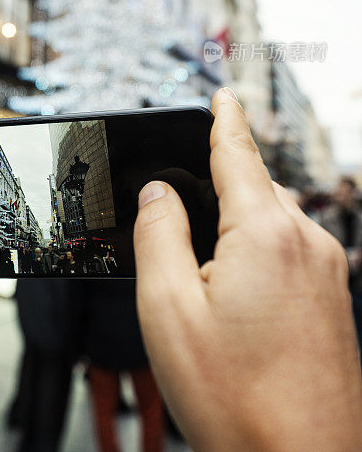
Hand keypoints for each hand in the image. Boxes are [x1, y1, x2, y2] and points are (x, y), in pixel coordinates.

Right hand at [134, 87, 361, 451]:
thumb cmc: (236, 398)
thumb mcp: (168, 309)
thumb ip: (158, 234)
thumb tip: (158, 192)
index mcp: (265, 233)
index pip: (239, 154)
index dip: (224, 119)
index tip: (222, 94)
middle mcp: (307, 243)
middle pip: (256, 188)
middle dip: (221, 185)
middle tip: (183, 209)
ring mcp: (327, 273)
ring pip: (274, 221)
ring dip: (239, 226)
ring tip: (206, 273)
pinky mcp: (334, 300)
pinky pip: (292, 251)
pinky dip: (260, 252)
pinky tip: (238, 296)